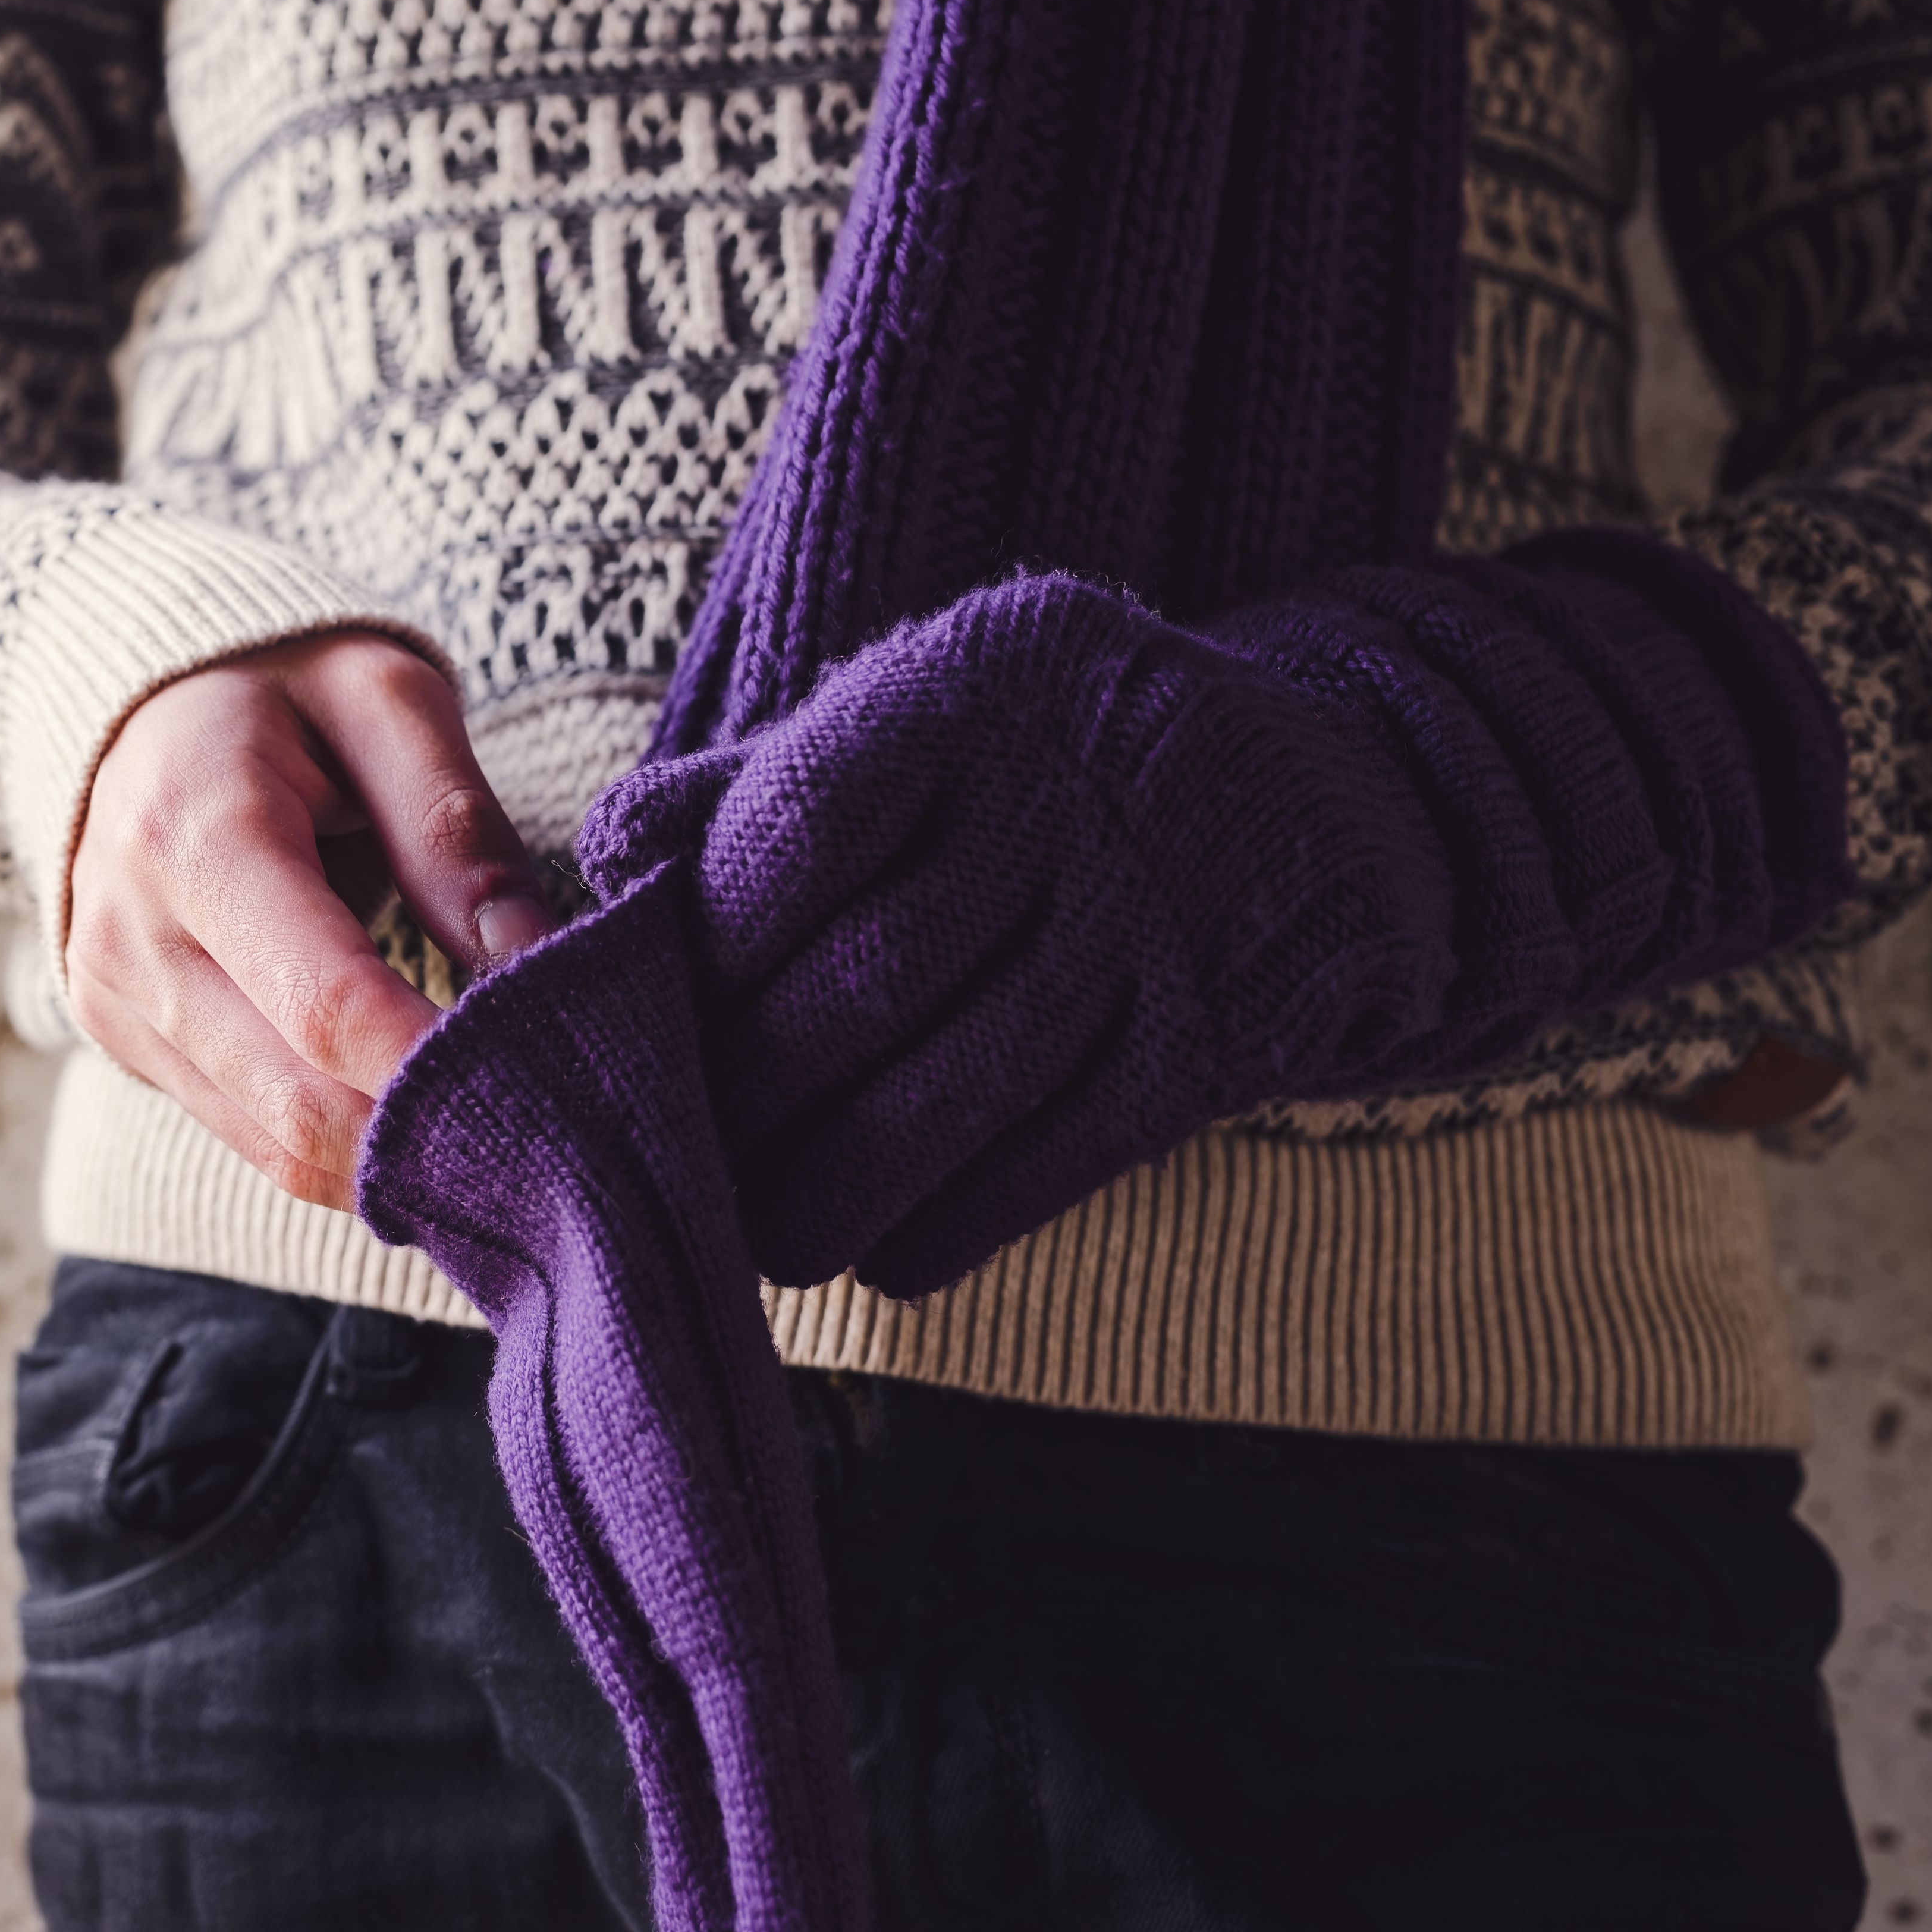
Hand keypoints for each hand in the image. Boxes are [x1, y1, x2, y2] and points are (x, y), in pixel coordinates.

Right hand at [68, 631, 552, 1208]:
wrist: (133, 702)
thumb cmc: (279, 687)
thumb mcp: (384, 700)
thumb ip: (455, 827)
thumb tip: (535, 956)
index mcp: (195, 835)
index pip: (328, 1003)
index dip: (439, 1066)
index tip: (549, 1089)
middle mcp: (132, 937)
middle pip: (300, 1103)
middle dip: (432, 1136)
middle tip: (552, 1137)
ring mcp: (117, 1001)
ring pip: (276, 1144)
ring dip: (394, 1161)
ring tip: (498, 1139)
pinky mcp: (125, 1040)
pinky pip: (247, 1134)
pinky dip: (343, 1146)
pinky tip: (417, 1121)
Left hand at [581, 573, 1451, 1294]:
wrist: (1322, 791)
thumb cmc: (1050, 759)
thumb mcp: (925, 711)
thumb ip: (761, 781)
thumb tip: (609, 861)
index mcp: (977, 685)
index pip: (805, 824)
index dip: (711, 940)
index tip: (652, 1011)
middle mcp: (1073, 791)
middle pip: (869, 976)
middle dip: (748, 1091)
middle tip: (674, 1155)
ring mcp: (1155, 918)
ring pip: (955, 1090)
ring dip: (827, 1185)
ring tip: (754, 1229)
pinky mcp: (1213, 1035)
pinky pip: (1054, 1160)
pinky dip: (946, 1223)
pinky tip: (878, 1246)